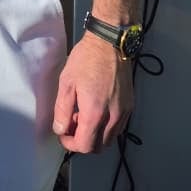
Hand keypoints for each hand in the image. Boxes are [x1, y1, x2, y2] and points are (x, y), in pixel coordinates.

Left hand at [52, 34, 133, 152]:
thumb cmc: (85, 60)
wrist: (109, 44)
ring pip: (109, 138)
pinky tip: (97, 110)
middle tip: (72, 123)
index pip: (85, 145)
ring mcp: (124, 113)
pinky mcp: (129, 106)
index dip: (71, 144)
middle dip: (83, 141)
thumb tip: (60, 130)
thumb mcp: (67, 83)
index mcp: (95, 113)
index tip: (63, 134)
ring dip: (95, 134)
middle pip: (99, 147)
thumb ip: (62, 110)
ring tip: (83, 115)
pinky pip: (118, 127)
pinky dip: (106, 127)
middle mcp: (113, 117)